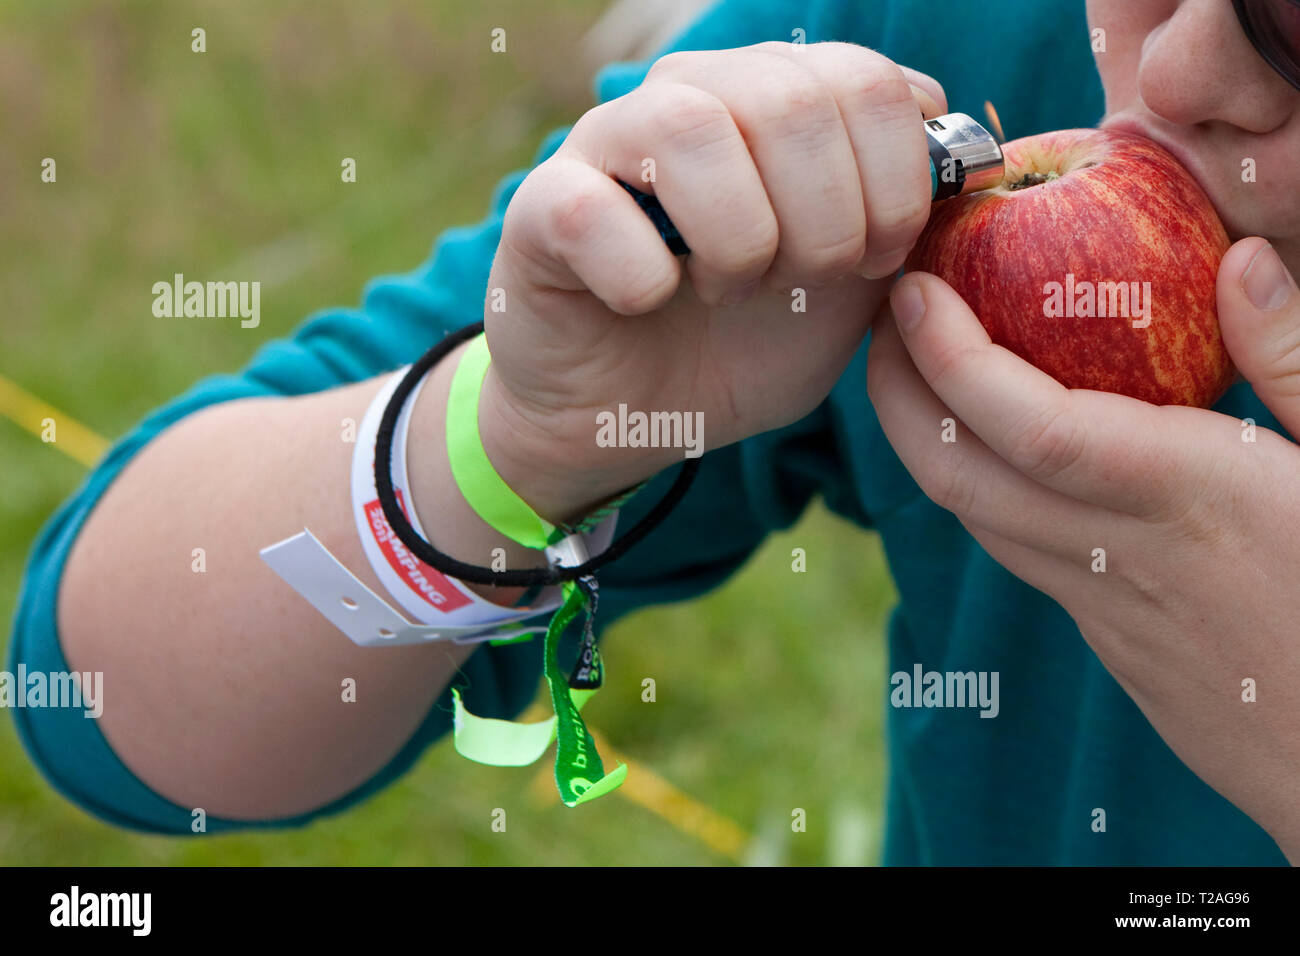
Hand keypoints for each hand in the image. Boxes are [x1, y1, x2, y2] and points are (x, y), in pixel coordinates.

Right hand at [482, 41, 946, 520]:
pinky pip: (597, 212)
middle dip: (826, 223)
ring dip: (737, 241)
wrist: (636, 415)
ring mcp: (608, 142)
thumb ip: (901, 223)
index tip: (877, 260)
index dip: (896, 184)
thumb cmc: (745, 341)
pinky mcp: (542, 207)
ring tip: (726, 289)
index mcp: (777, 100)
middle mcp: (694, 96)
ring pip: (693, 132)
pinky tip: (645, 301)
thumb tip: (958, 164)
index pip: (870, 80)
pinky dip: (642, 279)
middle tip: (801, 282)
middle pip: (793, 100)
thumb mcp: (850, 290)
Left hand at [866, 236, 1299, 860]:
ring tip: (921, 371)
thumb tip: (1238, 260)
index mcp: (1195, 497)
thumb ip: (1296, 359)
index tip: (910, 293)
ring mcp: (1109, 613)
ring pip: (978, 520)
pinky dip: (982, 489)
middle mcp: (1125, 556)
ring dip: (925, 442)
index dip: (950, 358)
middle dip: (896, 395)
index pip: (1029, 425)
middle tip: (884, 322)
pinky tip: (1001, 453)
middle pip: (959, 479)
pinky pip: (1020, 555)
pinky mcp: (1114, 646)